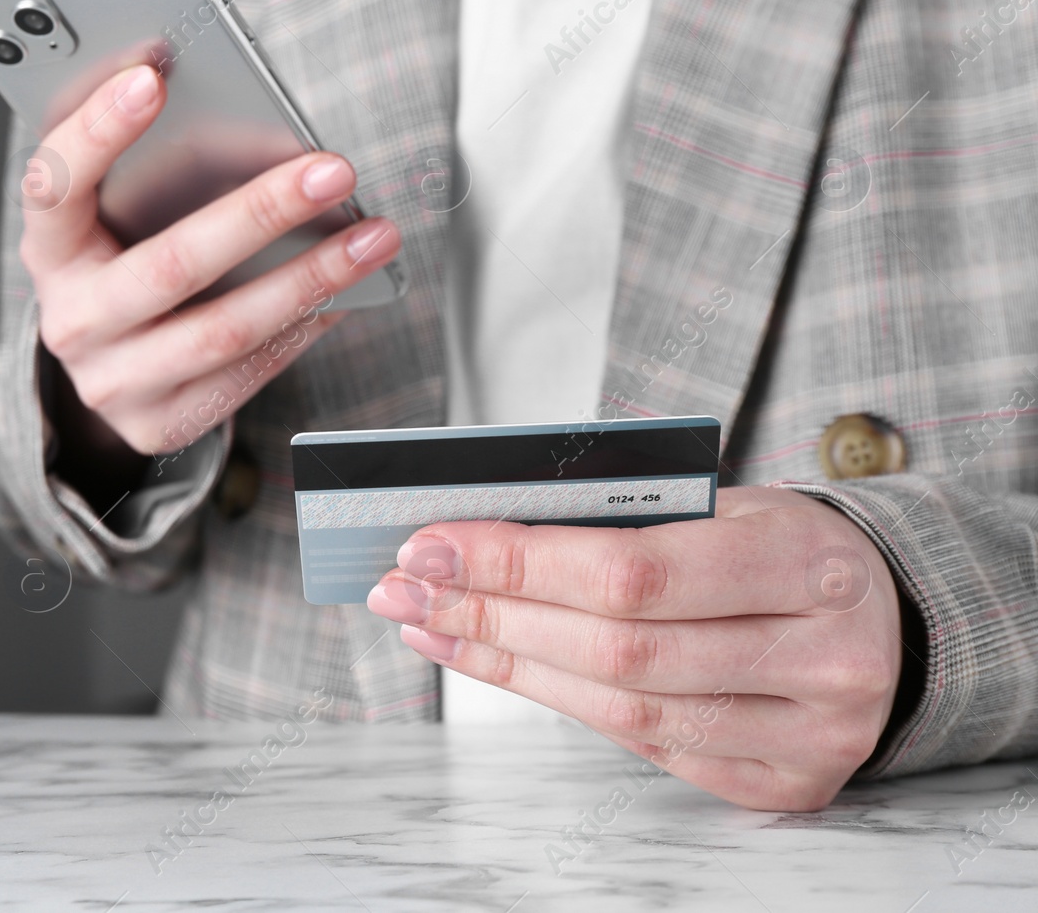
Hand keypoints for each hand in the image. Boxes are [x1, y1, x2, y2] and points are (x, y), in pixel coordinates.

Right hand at [19, 63, 400, 458]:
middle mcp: (71, 320)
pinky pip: (246, 373)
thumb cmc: (120, 264)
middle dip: (261, 212)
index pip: (54, 183)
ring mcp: (112, 381)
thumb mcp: (111, 216)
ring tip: (371, 238)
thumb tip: (251, 125)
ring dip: (310, 278)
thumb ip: (150, 167)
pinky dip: (302, 326)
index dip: (98, 129)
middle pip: (170, 265)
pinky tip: (342, 292)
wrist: (108, 368)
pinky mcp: (158, 424)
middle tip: (330, 172)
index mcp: (49, 250)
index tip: (152, 76)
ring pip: (223, 330)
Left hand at [367, 486, 903, 810]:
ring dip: (505, 661)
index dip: (520, 563)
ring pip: (621, 708)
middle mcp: (824, 659)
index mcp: (811, 563)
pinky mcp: (781, 783)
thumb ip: (621, 517)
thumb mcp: (725, 503)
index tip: (430, 544)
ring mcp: (809, 735)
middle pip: (617, 649)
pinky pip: (643, 744)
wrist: (882, 612)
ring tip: (430, 623)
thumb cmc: (780, 545)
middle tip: (405, 586)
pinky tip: (497, 661)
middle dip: (492, 614)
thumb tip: (475, 534)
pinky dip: (557, 699)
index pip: (634, 571)